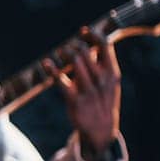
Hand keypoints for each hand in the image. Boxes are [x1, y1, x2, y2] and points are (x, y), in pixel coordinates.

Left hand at [41, 26, 120, 160]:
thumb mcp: (109, 83)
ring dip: (65, 53)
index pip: (105, 46)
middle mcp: (101, 80)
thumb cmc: (103, 101)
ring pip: (74, 61)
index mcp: (112, 73)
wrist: (101, 130)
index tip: (84, 30)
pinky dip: (52, 70)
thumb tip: (92, 43)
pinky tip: (46, 63)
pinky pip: (61, 81)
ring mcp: (88, 90)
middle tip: (69, 46)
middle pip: (85, 52)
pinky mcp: (74, 100)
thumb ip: (102, 64)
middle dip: (75, 45)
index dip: (93, 35)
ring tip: (61, 52)